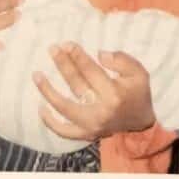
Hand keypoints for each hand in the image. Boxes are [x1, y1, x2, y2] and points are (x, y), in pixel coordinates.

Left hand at [34, 44, 155, 140]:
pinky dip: (50, 122)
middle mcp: (101, 110)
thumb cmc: (139, 93)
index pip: (90, 71)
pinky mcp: (86, 134)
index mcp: (114, 93)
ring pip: (64, 107)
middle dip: (63, 64)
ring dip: (48, 90)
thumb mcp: (139, 72)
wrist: (141, 122)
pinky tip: (41, 107)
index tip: (66, 44)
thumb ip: (122, 60)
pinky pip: (64, 131)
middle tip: (52, 49)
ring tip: (36, 75)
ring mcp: (91, 125)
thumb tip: (100, 55)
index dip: (77, 56)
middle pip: (76, 84)